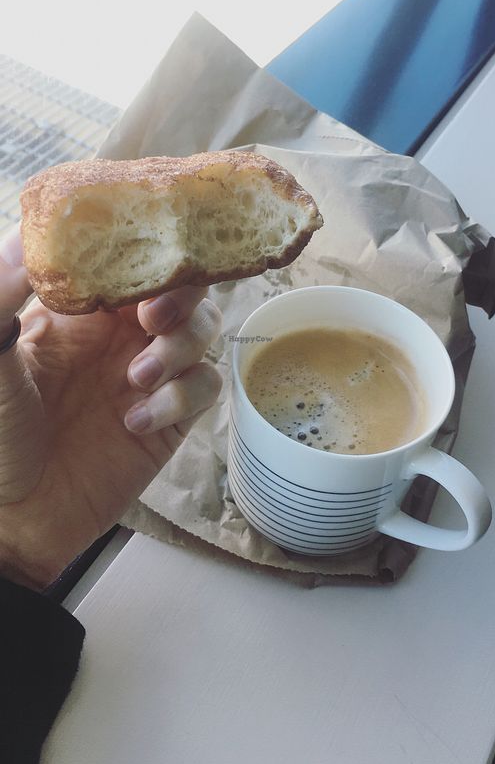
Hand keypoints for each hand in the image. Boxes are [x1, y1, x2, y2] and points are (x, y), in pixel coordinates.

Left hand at [0, 225, 221, 589]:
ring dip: (180, 346)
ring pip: (204, 327)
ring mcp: (151, 371)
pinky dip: (181, 397)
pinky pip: (206, 386)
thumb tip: (20, 246)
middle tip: (151, 318)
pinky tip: (135, 422)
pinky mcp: (172, 415)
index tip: (140, 255)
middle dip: (179, 293)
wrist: (19, 516)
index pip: (128, 257)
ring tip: (136, 379)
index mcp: (81, 309)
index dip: (144, 247)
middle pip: (182, 283)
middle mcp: (121, 332)